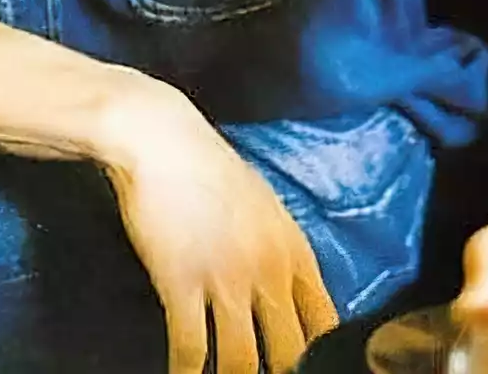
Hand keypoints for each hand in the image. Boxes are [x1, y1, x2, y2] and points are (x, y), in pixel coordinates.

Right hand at [98, 85, 337, 373]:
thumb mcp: (263, 206)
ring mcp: (225, 280)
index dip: (319, 359)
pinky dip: (187, 372)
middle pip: (290, 355)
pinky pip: (191, 347)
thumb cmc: (207, 166)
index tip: (300, 367)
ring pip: (242, 361)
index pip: (327, 327)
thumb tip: (284, 290)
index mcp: (294, 252)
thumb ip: (280, 252)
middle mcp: (269, 272)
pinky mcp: (181, 282)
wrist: (160, 138)